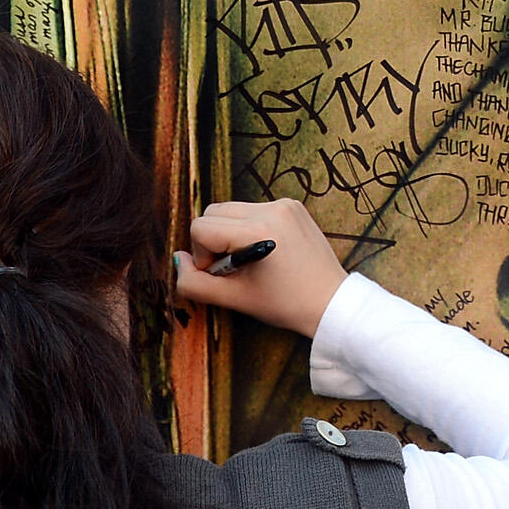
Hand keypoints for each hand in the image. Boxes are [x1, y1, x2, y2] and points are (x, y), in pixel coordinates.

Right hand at [174, 197, 345, 337]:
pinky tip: (265, 251)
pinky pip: (254, 209)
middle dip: (213, 240)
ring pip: (231, 209)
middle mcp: (271, 208)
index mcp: (257, 230)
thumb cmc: (285, 304)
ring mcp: (284, 204)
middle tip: (233, 268)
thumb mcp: (235, 299)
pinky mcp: (293, 205)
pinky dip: (249, 227)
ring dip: (230, 232)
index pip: (201, 228)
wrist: (330, 302)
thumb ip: (196, 283)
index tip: (222, 275)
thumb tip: (178, 260)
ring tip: (249, 260)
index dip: (203, 255)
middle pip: (213, 212)